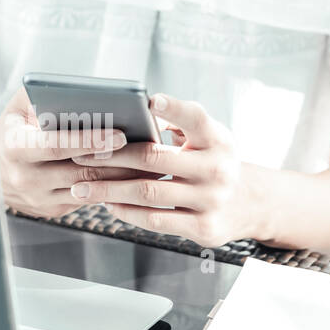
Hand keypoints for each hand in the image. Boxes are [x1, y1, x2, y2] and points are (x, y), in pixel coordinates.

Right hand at [0, 87, 152, 219]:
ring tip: (150, 164)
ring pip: (89, 190)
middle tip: (149, 150)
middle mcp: (24, 178)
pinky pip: (86, 199)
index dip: (90, 140)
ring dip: (121, 178)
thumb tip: (83, 92)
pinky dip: (110, 188)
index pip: (57, 146)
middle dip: (118, 161)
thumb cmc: (13, 126)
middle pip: (80, 171)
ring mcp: (37, 200)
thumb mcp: (19, 105)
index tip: (121, 134)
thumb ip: (44, 94)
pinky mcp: (50, 211)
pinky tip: (133, 177)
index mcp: (14, 148)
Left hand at [69, 93, 254, 247]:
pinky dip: (126, 212)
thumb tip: (132, 114)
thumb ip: (178, 123)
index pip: (194, 117)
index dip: (173, 108)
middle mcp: (217, 168)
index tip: (150, 100)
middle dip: (111, 157)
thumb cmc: (213, 162)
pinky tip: (108, 204)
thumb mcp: (208, 137)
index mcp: (216, 139)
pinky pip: (155, 220)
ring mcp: (212, 200)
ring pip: (147, 193)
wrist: (250, 204)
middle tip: (79, 154)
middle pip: (153, 159)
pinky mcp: (204, 228)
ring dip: (108, 189)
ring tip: (82, 186)